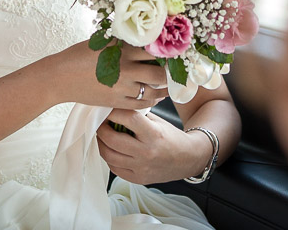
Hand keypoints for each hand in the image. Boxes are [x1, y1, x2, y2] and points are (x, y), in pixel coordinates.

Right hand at [51, 42, 167, 108]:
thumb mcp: (101, 41)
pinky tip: (156, 96)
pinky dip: (151, 100)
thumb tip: (143, 36)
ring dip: (163, 88)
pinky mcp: (116, 101)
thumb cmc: (78, 55)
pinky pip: (141, 103)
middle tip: (172, 70)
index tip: (172, 52)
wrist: (60, 77)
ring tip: (168, 85)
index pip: (153, 50)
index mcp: (122, 49)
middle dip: (167, 72)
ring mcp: (122, 87)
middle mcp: (126, 68)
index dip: (165, 52)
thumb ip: (122, 40)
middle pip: (158, 73)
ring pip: (153, 90)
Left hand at [97, 108, 212, 184]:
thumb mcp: (158, 122)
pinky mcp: (138, 179)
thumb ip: (138, 116)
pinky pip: (114, 168)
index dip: (114, 112)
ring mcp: (141, 168)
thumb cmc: (172, 137)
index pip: (128, 119)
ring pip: (109, 155)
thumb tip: (115, 108)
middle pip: (113, 139)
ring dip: (101, 143)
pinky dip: (109, 157)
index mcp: (154, 134)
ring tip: (102, 135)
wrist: (188, 159)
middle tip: (100, 122)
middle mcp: (147, 152)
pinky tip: (111, 149)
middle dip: (101, 129)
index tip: (108, 109)